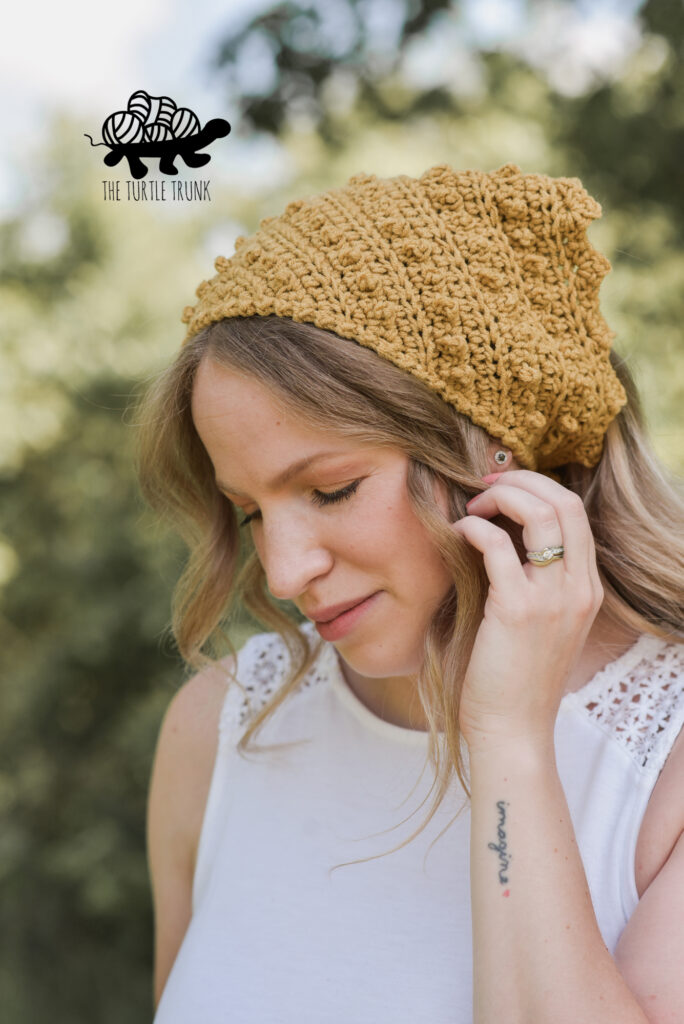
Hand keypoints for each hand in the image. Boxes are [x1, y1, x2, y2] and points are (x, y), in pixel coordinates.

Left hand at [449, 470, 603, 748]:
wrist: (513, 731)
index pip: (575, 513)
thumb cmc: (514, 679)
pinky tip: (458, 533)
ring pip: (541, 514)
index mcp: (587, 590)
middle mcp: (578, 589)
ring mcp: (553, 599)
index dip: (537, 489)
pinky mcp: (518, 610)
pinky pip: (499, 547)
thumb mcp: (541, 625)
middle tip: (484, 487)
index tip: (502, 491)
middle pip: (565, 503)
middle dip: (521, 481)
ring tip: (472, 506)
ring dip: (502, 497)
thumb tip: (498, 536)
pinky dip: (476, 529)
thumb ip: (534, 582)